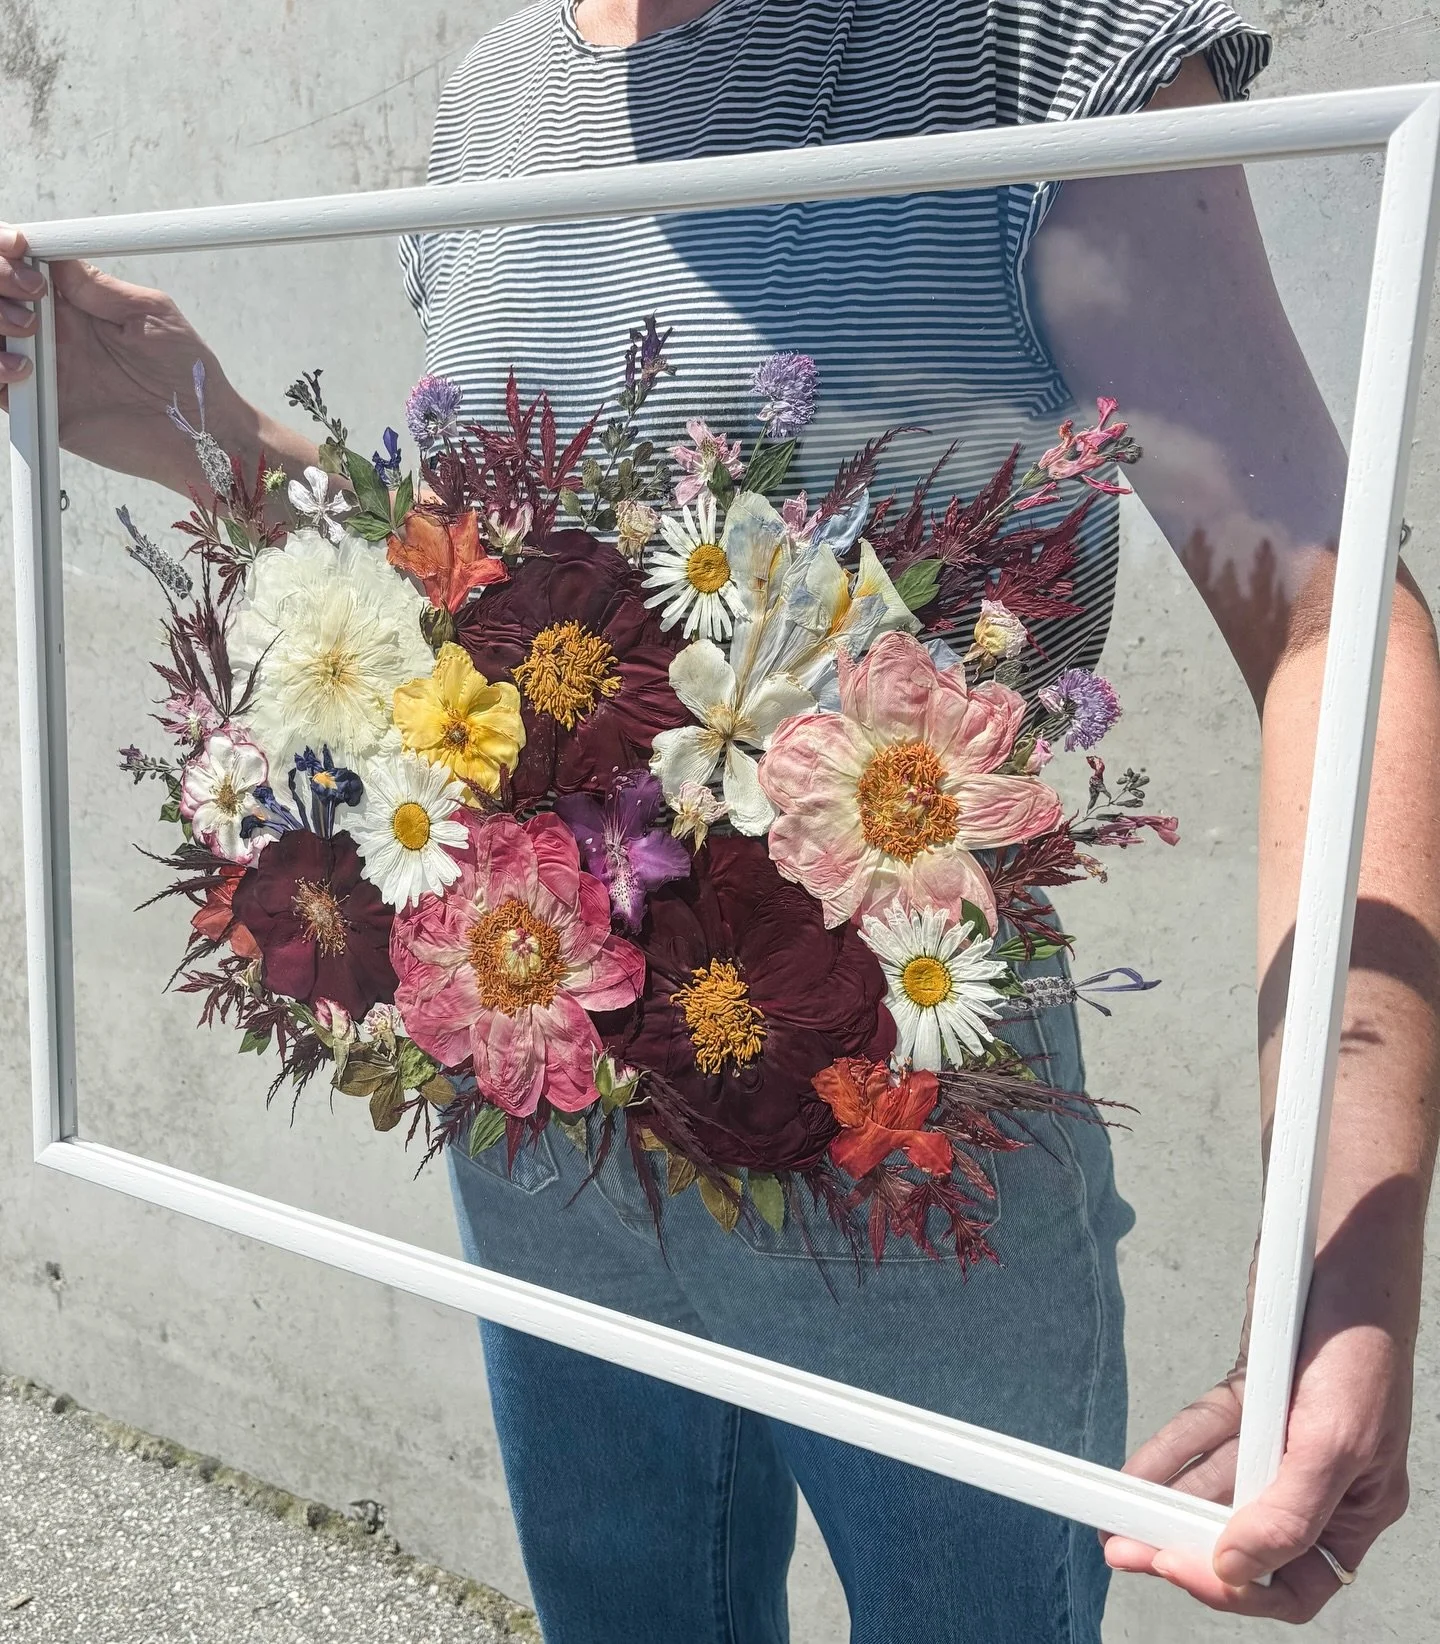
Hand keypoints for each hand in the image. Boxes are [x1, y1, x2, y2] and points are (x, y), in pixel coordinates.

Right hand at [0, 222, 244, 487]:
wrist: (202, 433)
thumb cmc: (187, 374)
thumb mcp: (150, 314)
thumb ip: (99, 288)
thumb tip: (54, 256)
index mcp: (75, 304)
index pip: (20, 267)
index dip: (7, 252)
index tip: (18, 248)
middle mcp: (53, 334)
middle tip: (30, 292)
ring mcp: (44, 371)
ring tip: (27, 328)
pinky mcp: (44, 411)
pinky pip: (0, 390)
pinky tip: (26, 370)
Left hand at [1102, 1253, 1414, 1620]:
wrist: (1343, 1255)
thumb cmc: (1361, 1346)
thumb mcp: (1338, 1443)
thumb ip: (1288, 1513)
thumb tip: (1234, 1568)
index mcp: (1356, 1506)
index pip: (1297, 1581)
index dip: (1237, 1586)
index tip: (1179, 1567)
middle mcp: (1318, 1479)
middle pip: (1245, 1537)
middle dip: (1183, 1545)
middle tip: (1126, 1548)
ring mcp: (1281, 1437)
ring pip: (1216, 1486)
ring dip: (1165, 1502)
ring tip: (1113, 1517)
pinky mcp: (1251, 1396)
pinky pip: (1204, 1435)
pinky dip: (1168, 1452)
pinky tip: (1133, 1471)